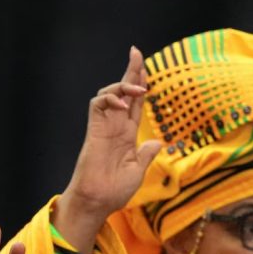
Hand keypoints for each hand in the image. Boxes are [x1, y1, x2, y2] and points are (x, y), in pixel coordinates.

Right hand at [56, 46, 162, 246]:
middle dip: (131, 71)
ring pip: (109, 94)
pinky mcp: (94, 130)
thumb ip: (146, 154)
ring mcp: (104, 127)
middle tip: (136, 52)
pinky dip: (109, 98)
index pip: (135, 103)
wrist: (98, 201)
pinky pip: (97, 105)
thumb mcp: (138, 170)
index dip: (140, 84)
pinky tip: (120, 103)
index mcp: (127, 134)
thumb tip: (158, 142)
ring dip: (122, 85)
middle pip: (123, 91)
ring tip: (136, 89)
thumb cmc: (115, 191)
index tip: (145, 67)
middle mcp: (116, 126)